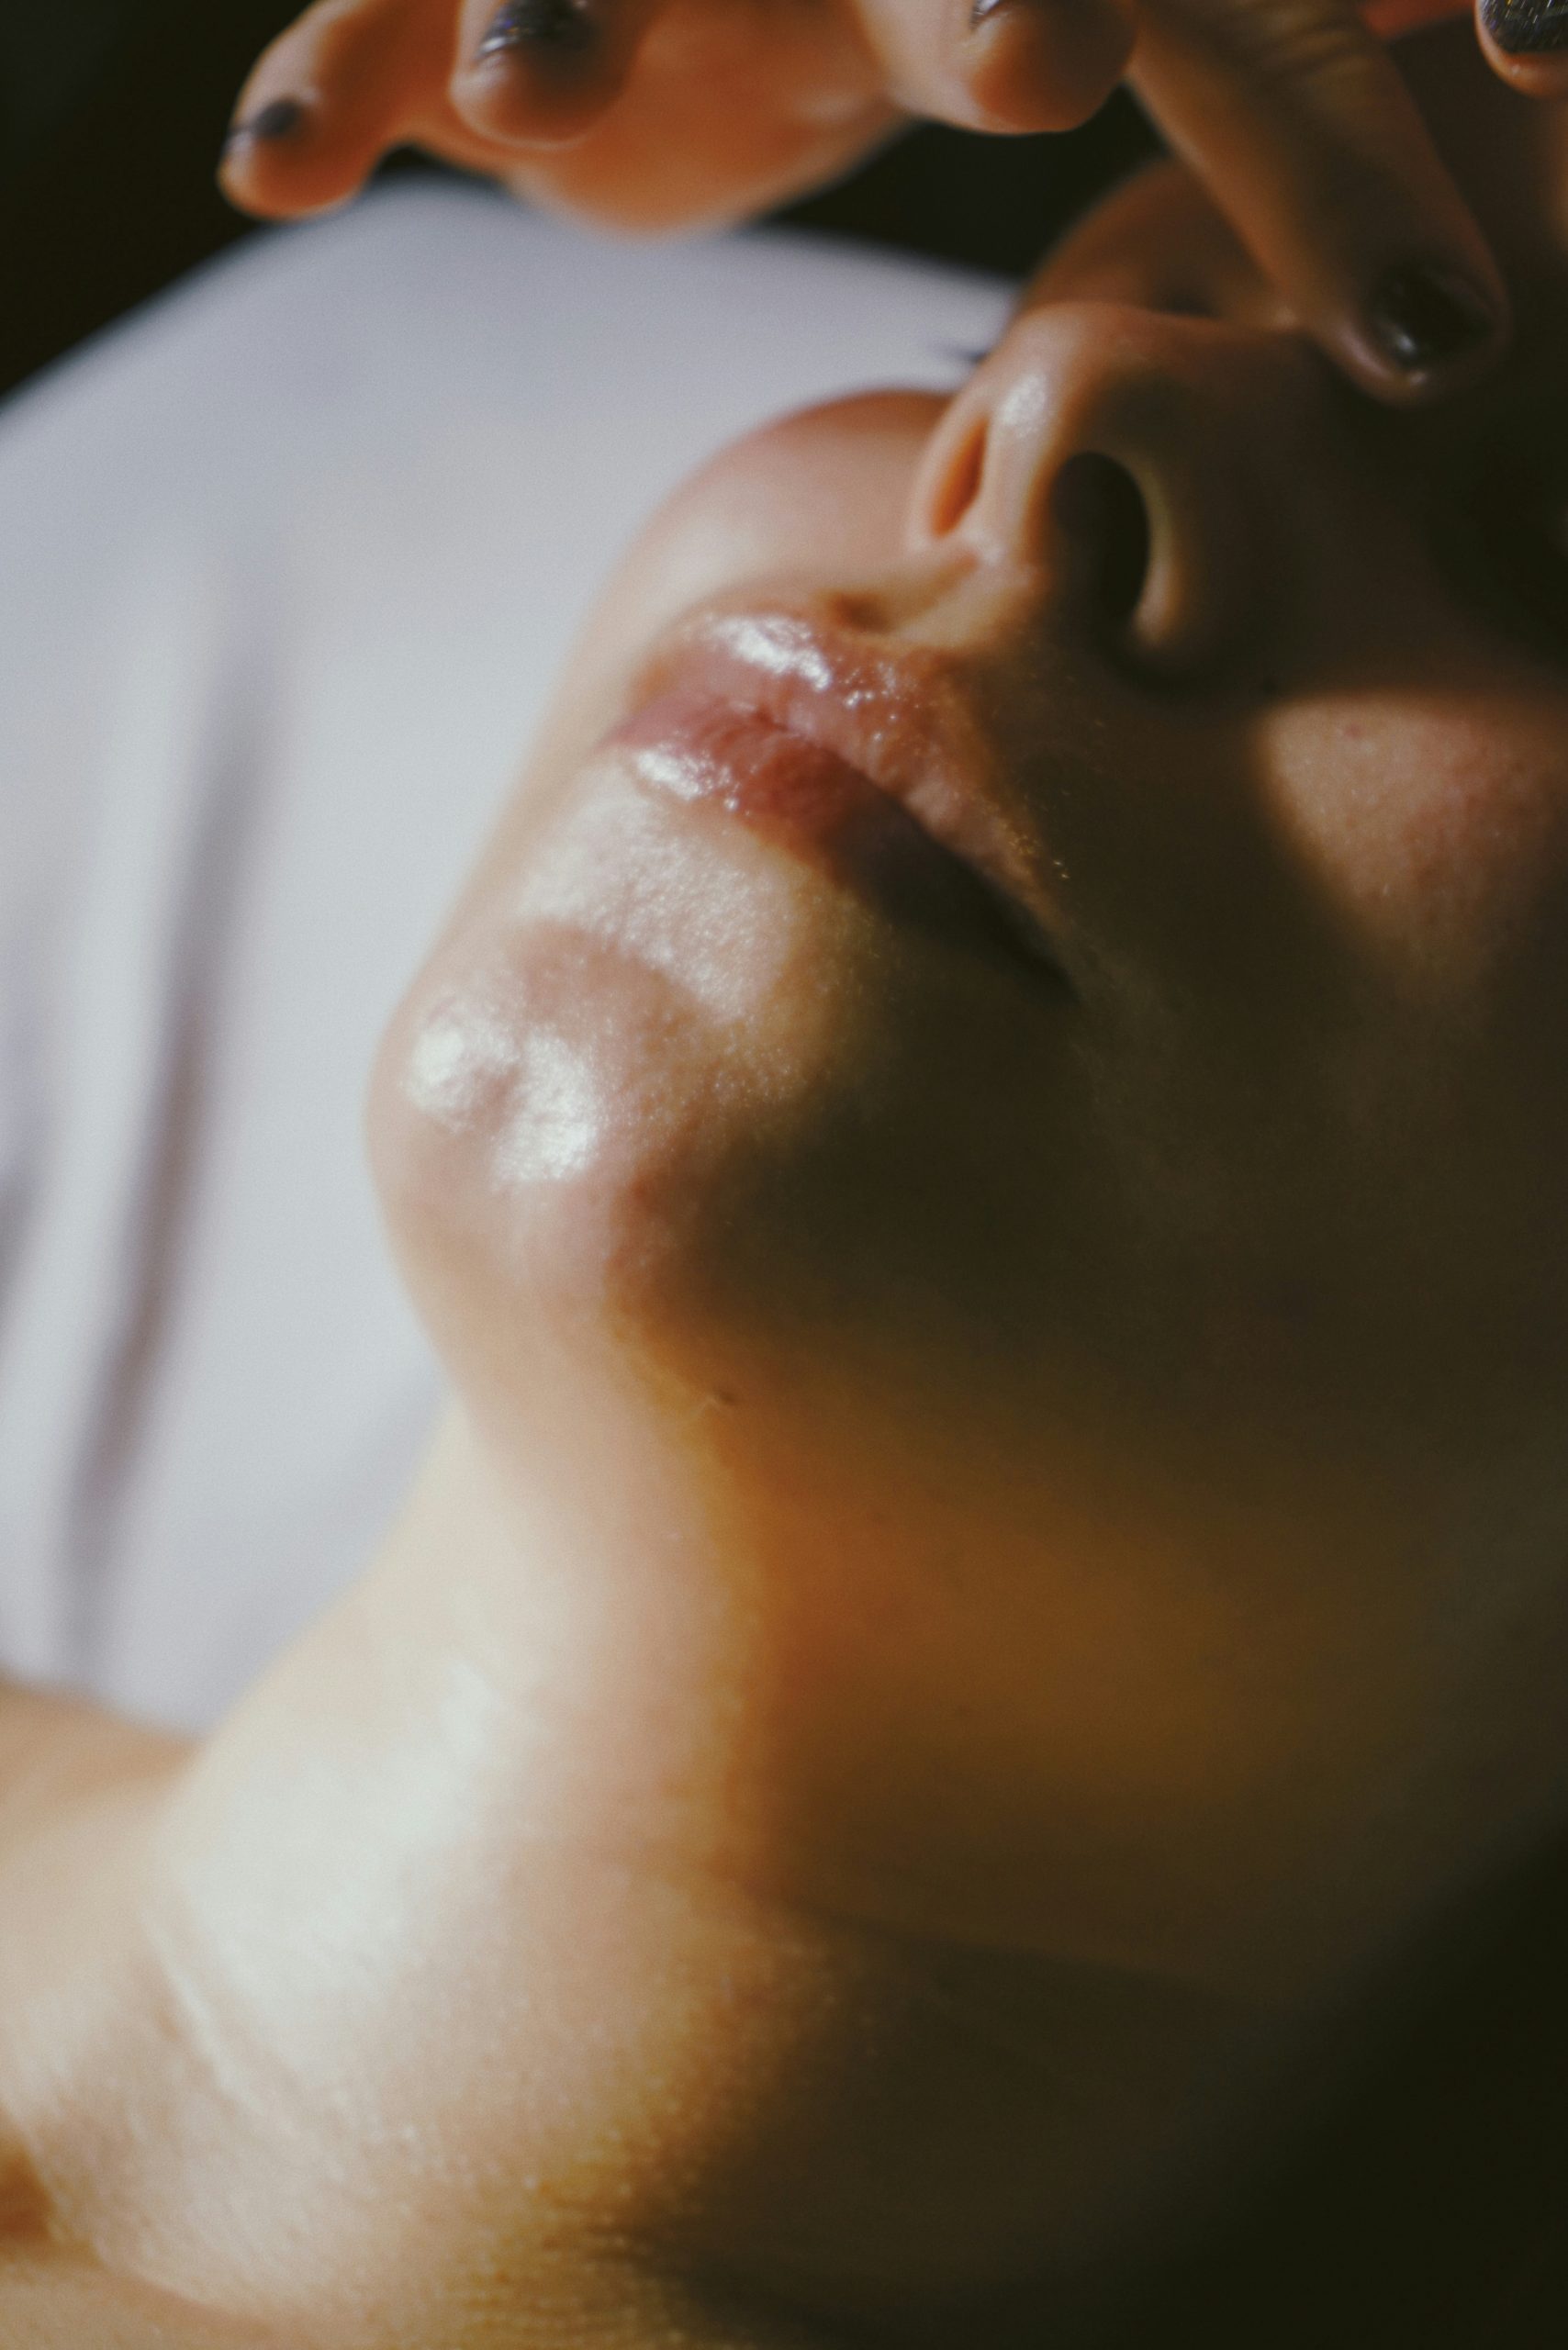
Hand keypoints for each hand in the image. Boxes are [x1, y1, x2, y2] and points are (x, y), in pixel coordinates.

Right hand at [222, 0, 1567, 401]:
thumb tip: (1474, 333)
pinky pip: (380, 19)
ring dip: (560, 2)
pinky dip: (329, 75)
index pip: (1223, 40)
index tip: (1441, 307)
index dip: (1326, 162)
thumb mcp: (1126, 58)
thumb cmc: (954, 11)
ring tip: (549, 77)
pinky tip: (275, 167)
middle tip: (1037, 57)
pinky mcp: (469, 2)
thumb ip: (1290, 154)